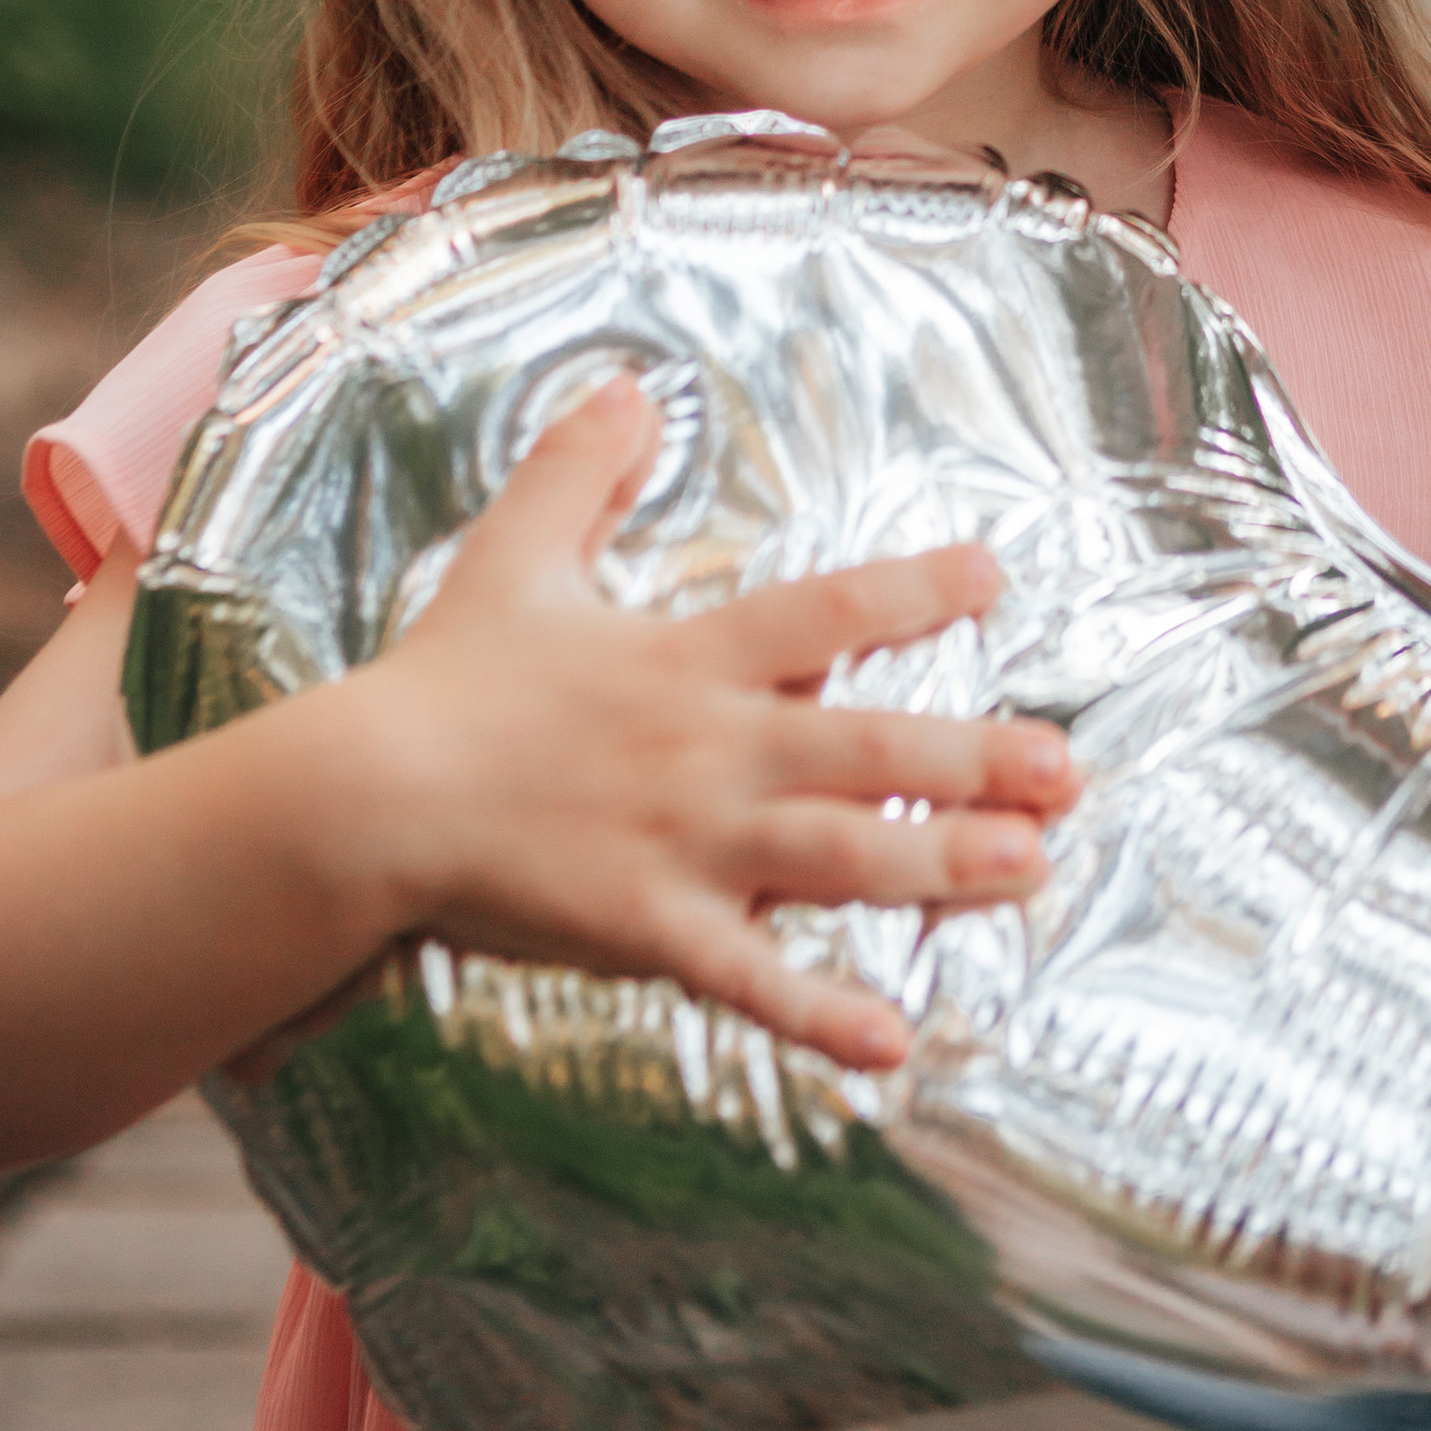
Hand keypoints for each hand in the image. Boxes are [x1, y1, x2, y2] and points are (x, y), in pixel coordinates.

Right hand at [342, 377, 1077, 1068]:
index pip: (824, 612)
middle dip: (972, 758)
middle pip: (866, 750)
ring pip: (838, 856)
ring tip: (1029, 870)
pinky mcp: (648, 928)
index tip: (991, 576)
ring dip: (939, 865)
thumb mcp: (517, 551)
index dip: (911, 591)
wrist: (365, 797)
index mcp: (689, 657)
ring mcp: (686, 845)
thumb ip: (581, 468)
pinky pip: (751, 978)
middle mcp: (709, 748)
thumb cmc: (445, 678)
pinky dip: (822, 1014)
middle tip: (1065, 769)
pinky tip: (894, 1045)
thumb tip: (630, 385)